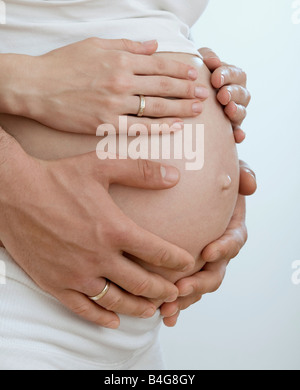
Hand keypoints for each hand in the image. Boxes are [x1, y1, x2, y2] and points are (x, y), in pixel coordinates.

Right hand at [0, 129, 194, 328]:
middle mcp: (98, 257)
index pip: (156, 251)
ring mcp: (76, 274)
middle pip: (141, 283)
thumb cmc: (57, 177)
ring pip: (116, 301)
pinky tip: (112, 321)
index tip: (187, 263)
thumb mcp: (100, 166)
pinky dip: (101, 318)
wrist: (13, 193)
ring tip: (151, 309)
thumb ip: (140, 170)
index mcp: (113, 229)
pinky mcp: (55, 283)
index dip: (176, 260)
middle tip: (175, 293)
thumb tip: (174, 175)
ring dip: (138, 308)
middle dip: (163, 290)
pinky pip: (82, 308)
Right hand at [2, 38, 207, 133]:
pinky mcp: (105, 123)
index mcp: (120, 59)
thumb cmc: (62, 63)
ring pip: (156, 106)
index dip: (181, 68)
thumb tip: (153, 44)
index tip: (194, 73)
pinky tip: (175, 127)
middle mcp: (122, 81)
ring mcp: (115, 104)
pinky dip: (159, 127)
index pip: (160, 63)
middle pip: (164, 85)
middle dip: (187, 89)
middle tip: (203, 93)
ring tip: (197, 109)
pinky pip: (139, 127)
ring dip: (181, 108)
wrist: (36, 86)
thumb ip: (127, 45)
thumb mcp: (94, 44)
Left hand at [160, 161, 256, 326]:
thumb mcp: (230, 172)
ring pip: (198, 286)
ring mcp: (202, 263)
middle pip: (216, 272)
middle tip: (182, 287)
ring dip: (185, 299)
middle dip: (200, 283)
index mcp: (231, 229)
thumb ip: (243, 173)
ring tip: (168, 308)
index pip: (234, 240)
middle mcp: (218, 250)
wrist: (189, 194)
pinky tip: (164, 316)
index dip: (225, 248)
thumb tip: (249, 184)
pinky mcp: (185, 270)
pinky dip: (175, 304)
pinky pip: (182, 291)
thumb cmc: (212, 183)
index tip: (209, 251)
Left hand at [199, 48, 250, 143]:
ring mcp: (234, 112)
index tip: (215, 79)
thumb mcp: (199, 62)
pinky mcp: (229, 129)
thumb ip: (207, 57)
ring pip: (242, 112)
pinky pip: (237, 133)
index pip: (236, 74)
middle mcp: (237, 95)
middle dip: (233, 93)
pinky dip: (239, 134)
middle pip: (242, 93)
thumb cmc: (193, 75)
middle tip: (221, 95)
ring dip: (237, 111)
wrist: (182, 97)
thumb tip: (212, 61)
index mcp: (233, 77)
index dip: (227, 75)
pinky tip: (238, 137)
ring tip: (228, 109)